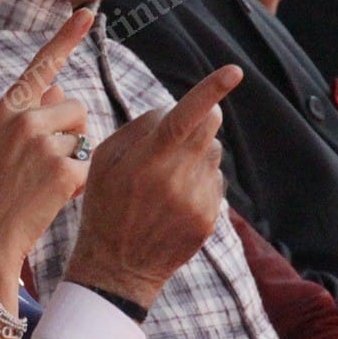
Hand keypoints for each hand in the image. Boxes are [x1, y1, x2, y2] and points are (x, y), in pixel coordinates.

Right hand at [0, 9, 93, 267]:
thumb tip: (60, 87)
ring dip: (75, 157)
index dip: (67, 38)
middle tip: (43, 164)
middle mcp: (23, 119)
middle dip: (71, 132)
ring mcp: (43, 144)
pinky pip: (89, 164)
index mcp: (6, 108)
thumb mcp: (4, 143)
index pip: (43, 66)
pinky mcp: (63, 170)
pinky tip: (54, 196)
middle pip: (74, 107)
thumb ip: (31, 113)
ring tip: (44, 181)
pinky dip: (78, 183)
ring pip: (84, 135)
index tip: (89, 11)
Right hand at [65, 65, 241, 309]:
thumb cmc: (105, 206)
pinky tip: (174, 200)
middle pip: (209, 126)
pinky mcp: (209, 217)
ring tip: (166, 178)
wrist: (118, 267)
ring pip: (213, 152)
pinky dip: (199, 181)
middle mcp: (176, 178)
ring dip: (197, 153)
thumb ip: (139, 129)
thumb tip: (174, 110)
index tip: (234, 71)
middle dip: (200, 117)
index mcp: (147, 161)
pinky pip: (215, 181)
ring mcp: (196, 199)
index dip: (210, 91)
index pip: (184, 117)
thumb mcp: (103, 162)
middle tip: (177, 132)